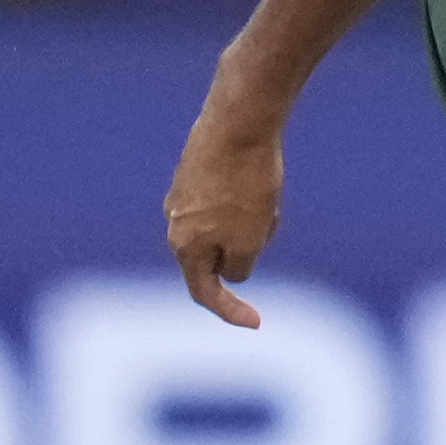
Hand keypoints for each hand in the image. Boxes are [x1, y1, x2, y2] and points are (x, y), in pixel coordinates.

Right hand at [167, 118, 283, 329]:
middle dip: (250, 249)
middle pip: (218, 256)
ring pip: (227, 227)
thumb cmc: (245, 184)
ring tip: (266, 194)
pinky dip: (249, 200)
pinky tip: (263, 175)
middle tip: (270, 218)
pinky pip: (228, 201)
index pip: (204, 292)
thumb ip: (238, 265)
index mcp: (184, 246)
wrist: (240, 121)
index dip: (229, 311)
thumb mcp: (250, 240)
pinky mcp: (197, 171)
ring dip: (254, 222)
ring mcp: (183, 196)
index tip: (256, 323)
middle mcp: (175, 222)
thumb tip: (233, 269)